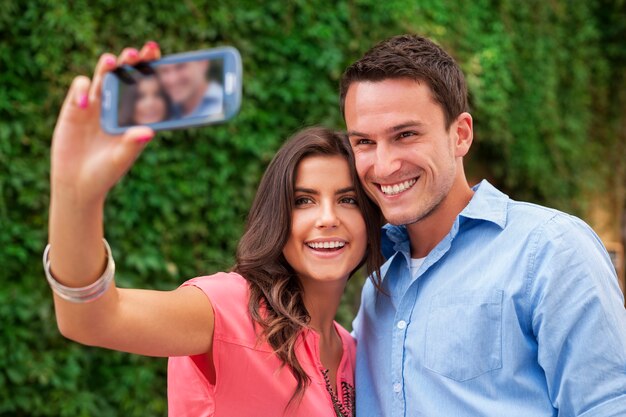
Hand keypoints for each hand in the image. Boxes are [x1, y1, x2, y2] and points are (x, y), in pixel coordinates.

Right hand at [50, 42, 160, 204]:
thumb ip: (132, 144)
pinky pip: (80, 87)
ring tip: (111, 61)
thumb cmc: (106, 172)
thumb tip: (149, 132)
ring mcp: (97, 103)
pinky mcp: (75, 106)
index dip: (151, 68)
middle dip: (131, 60)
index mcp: (134, 114)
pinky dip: (82, 90)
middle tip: (137, 53)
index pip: (146, 85)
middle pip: (125, 74)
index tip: (158, 56)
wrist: (78, 183)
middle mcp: (118, 104)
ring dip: (107, 66)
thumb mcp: (121, 159)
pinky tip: (85, 103)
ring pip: (103, 75)